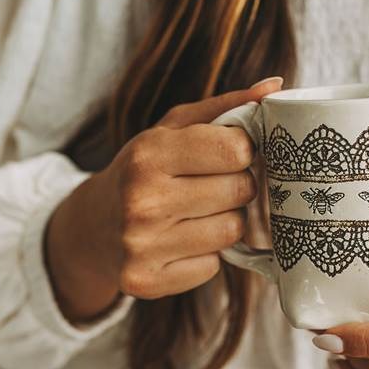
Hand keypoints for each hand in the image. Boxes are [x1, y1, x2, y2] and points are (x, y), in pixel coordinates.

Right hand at [46, 77, 283, 321]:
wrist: (93, 227)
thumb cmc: (145, 169)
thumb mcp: (174, 128)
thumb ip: (226, 107)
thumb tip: (276, 87)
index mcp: (149, 154)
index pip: (236, 149)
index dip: (242, 151)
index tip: (229, 154)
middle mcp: (142, 201)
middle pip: (240, 191)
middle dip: (237, 186)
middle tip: (214, 186)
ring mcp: (142, 246)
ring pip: (232, 231)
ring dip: (225, 221)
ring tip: (199, 213)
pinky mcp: (147, 281)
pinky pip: (213, 267)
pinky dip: (206, 255)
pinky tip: (182, 242)